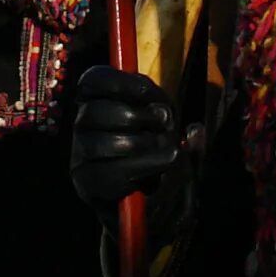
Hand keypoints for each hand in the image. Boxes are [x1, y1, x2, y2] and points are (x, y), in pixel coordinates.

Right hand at [69, 65, 180, 211]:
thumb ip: (177, 121)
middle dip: (138, 117)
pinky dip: (144, 168)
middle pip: (97, 110)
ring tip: (163, 149)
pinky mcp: (87, 182)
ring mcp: (80, 154)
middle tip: (163, 124)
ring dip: (145, 144)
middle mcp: (81, 124)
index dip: (120, 83)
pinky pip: (115, 172)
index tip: (147, 93)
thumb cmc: (153, 148)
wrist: (141, 196)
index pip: (92, 80)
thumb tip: (195, 132)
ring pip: (108, 143)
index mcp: (95, 99)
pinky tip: (155, 169)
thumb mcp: (166, 124)